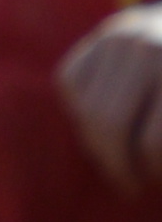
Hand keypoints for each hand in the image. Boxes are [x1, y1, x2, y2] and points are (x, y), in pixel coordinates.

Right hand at [61, 0, 161, 189]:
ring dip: (96, 143)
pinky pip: (70, 83)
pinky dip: (80, 109)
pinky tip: (103, 122)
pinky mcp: (94, 37)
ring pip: (84, 107)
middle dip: (115, 163)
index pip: (151, 143)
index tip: (152, 182)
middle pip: (109, 124)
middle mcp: (144, 49)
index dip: (151, 170)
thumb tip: (150, 170)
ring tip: (115, 158)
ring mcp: (114, 38)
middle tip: (126, 184)